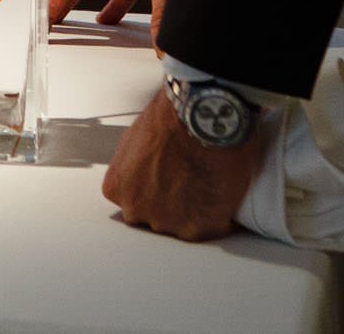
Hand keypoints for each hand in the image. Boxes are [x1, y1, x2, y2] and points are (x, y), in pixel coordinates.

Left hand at [103, 93, 265, 240]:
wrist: (201, 116)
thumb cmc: (172, 119)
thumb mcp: (136, 141)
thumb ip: (136, 167)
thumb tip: (148, 170)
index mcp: (119, 188)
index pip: (134, 202)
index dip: (155, 193)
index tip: (168, 184)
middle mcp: (138, 209)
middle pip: (155, 217)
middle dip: (172, 205)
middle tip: (190, 185)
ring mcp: (169, 222)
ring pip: (184, 226)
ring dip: (196, 213)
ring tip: (209, 187)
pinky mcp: (201, 227)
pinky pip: (213, 228)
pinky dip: (221, 216)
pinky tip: (224, 196)